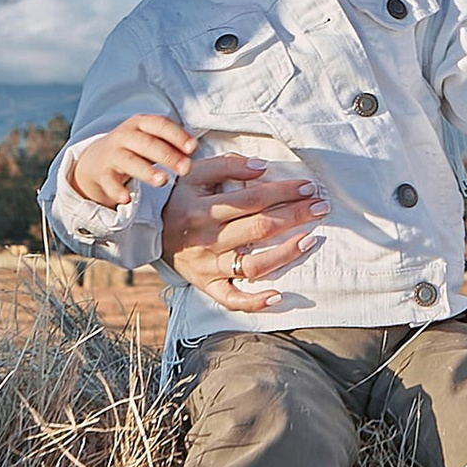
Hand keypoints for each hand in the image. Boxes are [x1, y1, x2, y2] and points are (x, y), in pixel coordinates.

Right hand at [67, 112, 196, 206]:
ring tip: (163, 181)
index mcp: (141, 123)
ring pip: (130, 161)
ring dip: (147, 171)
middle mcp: (125, 135)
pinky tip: (126, 198)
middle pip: (147, 143)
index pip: (160, 125)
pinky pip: (109, 181)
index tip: (193, 148)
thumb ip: (172, 143)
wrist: (96, 159)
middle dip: (168, 155)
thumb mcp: (152, 139)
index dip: (177, 135)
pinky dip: (116, 190)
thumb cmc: (134, 148)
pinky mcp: (103, 173)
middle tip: (186, 169)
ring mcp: (112, 154)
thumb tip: (193, 150)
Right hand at [163, 150, 325, 313]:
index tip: (308, 188)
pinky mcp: (206, 285)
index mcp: (203, 209)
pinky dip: (254, 301)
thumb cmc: (179, 198)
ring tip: (310, 240)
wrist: (145, 230)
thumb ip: (227, 165)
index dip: (284, 192)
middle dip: (295, 216)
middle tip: (321, 208)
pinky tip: (279, 295)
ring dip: (285, 254)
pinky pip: (231, 299)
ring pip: (252, 265)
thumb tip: (263, 168)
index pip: (253, 199)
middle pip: (259, 228)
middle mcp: (206, 239)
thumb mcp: (195, 174)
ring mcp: (207, 266)